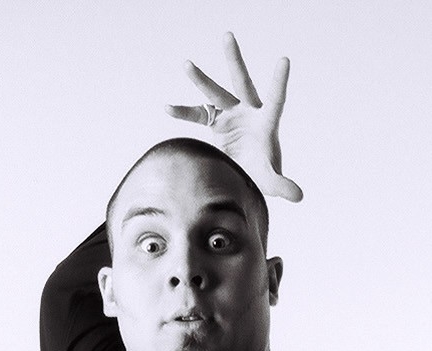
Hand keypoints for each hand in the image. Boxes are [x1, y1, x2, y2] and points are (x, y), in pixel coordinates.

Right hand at [166, 31, 302, 201]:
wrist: (245, 177)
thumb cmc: (262, 177)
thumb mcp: (270, 181)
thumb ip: (283, 185)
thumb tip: (299, 196)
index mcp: (266, 123)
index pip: (275, 99)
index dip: (279, 82)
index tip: (284, 60)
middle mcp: (249, 112)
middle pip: (242, 83)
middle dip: (234, 61)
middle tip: (227, 36)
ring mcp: (232, 115)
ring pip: (216, 93)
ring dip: (202, 80)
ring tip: (187, 64)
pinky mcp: (217, 123)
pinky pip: (198, 114)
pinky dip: (184, 111)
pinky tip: (168, 108)